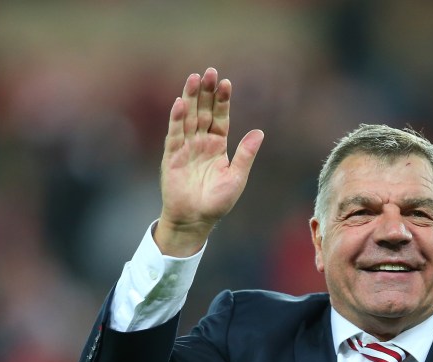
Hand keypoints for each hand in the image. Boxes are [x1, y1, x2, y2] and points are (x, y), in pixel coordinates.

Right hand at [157, 68, 263, 255]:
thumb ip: (246, 155)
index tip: (226, 82)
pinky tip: (180, 103)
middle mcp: (201, 142)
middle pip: (204, 111)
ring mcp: (186, 147)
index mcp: (218, 145)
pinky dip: (177, 119)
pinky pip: (175, 134)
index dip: (223, 100)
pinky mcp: (172, 156)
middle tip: (210, 71)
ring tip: (194, 78)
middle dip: (207, 92)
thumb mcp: (236, 178)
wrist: (195, 220)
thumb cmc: (217, 202)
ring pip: (188, 117)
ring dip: (191, 98)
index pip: (220, 117)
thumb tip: (260, 132)